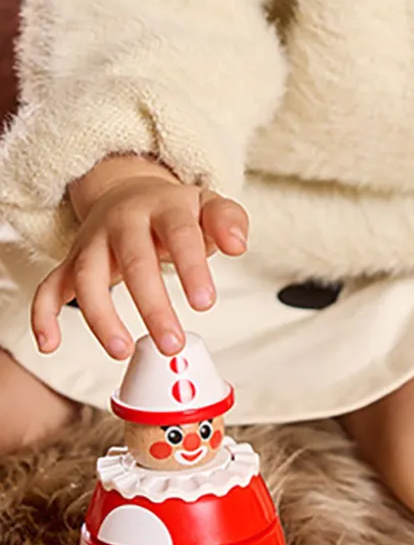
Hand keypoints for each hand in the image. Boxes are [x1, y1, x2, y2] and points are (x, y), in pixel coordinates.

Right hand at [32, 167, 248, 359]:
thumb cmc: (175, 211)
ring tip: (121, 350)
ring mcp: (93, 242)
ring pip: (87, 277)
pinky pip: (49, 287)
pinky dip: (44, 315)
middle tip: (171, 342)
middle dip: (152, 305)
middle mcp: (123, 222)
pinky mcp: (71, 261)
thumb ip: (228, 222)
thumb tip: (238, 245)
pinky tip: (51, 344)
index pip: (179, 235)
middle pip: (134, 261)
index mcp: (163, 208)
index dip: (191, 269)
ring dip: (101, 317)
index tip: (205, 304)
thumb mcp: (209, 206)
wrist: (129, 193)